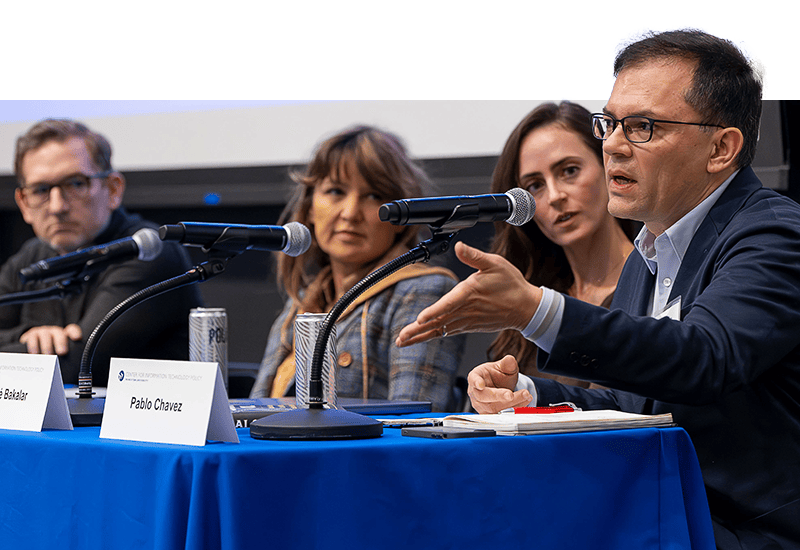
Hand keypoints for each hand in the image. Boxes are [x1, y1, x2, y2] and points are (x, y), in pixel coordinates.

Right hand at [19, 324, 81, 354]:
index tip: (77, 338)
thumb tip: (70, 374)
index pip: (72, 330)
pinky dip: (33, 346)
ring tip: (47, 356)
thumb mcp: (59, 353)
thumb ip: (65, 358)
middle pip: (59, 333)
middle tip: (62, 352)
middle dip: (61, 342)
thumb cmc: (50, 351)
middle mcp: (54, 332)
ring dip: (46, 346)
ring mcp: (42, 332)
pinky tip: (33, 354)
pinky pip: (31, 339)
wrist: (31, 345)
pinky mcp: (31, 335)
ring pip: (45, 335)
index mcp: (64, 335)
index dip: (75, 333)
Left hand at [396, 241, 541, 346]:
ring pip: (440, 330)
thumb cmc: (511, 283)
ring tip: (403, 341)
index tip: (419, 319)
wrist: (526, 307)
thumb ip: (474, 256)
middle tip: (400, 338)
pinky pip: (448, 332)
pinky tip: (422, 337)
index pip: (448, 304)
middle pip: (438, 322)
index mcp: (470, 293)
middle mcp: (466, 310)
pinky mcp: (469, 325)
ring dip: (421, 336)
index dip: (433, 312)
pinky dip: (433, 335)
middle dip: (417, 331)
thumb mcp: (495, 263)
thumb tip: (459, 246)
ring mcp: (467, 320)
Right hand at [467, 355, 532, 413]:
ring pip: (494, 408)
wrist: (501, 387)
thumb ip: (507, 363)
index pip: (473, 379)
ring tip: (526, 395)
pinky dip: (514, 409)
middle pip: (484, 396)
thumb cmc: (498, 376)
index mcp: (475, 377)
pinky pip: (501, 415)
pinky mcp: (489, 415)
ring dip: (512, 403)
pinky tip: (525, 401)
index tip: (481, 384)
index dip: (476, 382)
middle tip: (513, 394)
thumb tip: (510, 360)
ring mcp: (481, 406)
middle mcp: (476, 393)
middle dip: (500, 396)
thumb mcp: (503, 367)